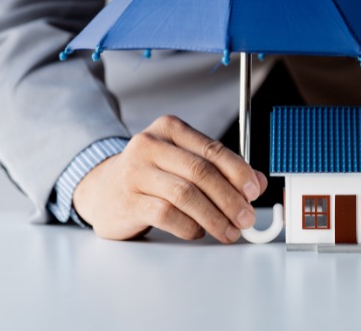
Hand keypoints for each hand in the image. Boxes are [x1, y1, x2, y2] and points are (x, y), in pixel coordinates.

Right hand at [72, 115, 267, 242]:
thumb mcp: (183, 163)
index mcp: (168, 129)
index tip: (254, 191)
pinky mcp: (128, 200)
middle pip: (200, 172)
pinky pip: (167, 215)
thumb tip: (258, 183)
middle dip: (230, 198)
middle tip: (246, 218)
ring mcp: (135, 172)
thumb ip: (220, 169)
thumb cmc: (150, 175)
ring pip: (185, 194)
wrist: (102, 189)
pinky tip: (197, 232)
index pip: (211, 149)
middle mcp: (149, 145)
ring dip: (214, 217)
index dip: (238, 171)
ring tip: (228, 231)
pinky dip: (189, 226)